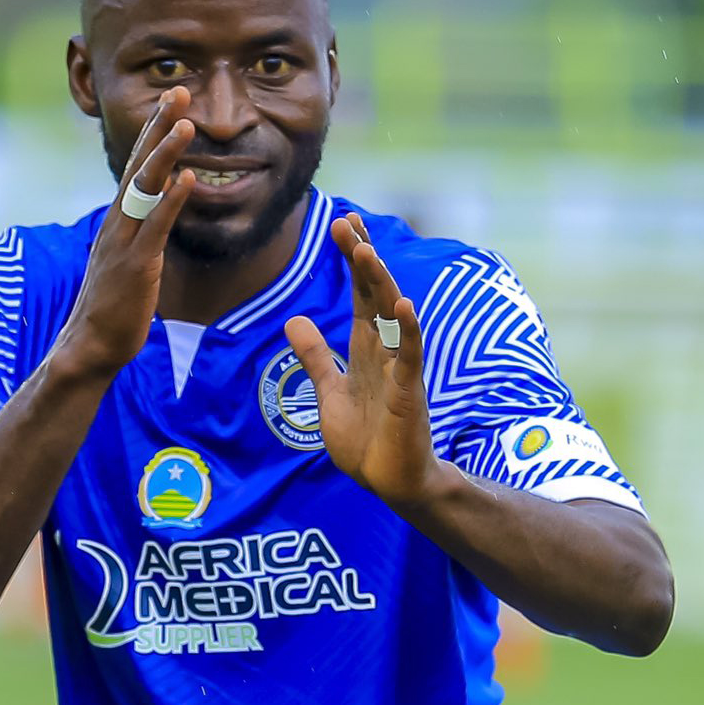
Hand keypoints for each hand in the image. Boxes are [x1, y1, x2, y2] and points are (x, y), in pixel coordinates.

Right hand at [52, 87, 195, 379]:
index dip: (153, 132)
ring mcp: (124, 242)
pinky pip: (155, 227)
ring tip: (186, 123)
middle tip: (176, 90)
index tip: (170, 100)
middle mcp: (118, 223)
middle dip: (158, 126)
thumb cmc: (114, 306)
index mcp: (118, 219)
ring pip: (145, 189)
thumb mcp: (130, 257)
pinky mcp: (135, 266)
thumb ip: (144, 230)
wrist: (91, 345)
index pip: (136, 166)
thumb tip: (163, 207)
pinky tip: (188, 179)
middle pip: (138, 165)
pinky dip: (171, 201)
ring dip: (166, 154)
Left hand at [284, 213, 443, 508]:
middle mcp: (384, 350)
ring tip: (365, 250)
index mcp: (365, 349)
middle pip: (374, 293)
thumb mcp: (329, 391)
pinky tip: (404, 305)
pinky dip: (407, 331)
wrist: (388, 482)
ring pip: (392, 316)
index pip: (360, 294)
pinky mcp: (409, 392)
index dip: (352, 260)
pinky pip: (410, 356)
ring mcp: (399, 368)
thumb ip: (315, 357)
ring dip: (378, 283)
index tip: (342, 224)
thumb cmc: (365, 440)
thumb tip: (294, 320)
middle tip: (345, 222)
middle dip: (361, 258)